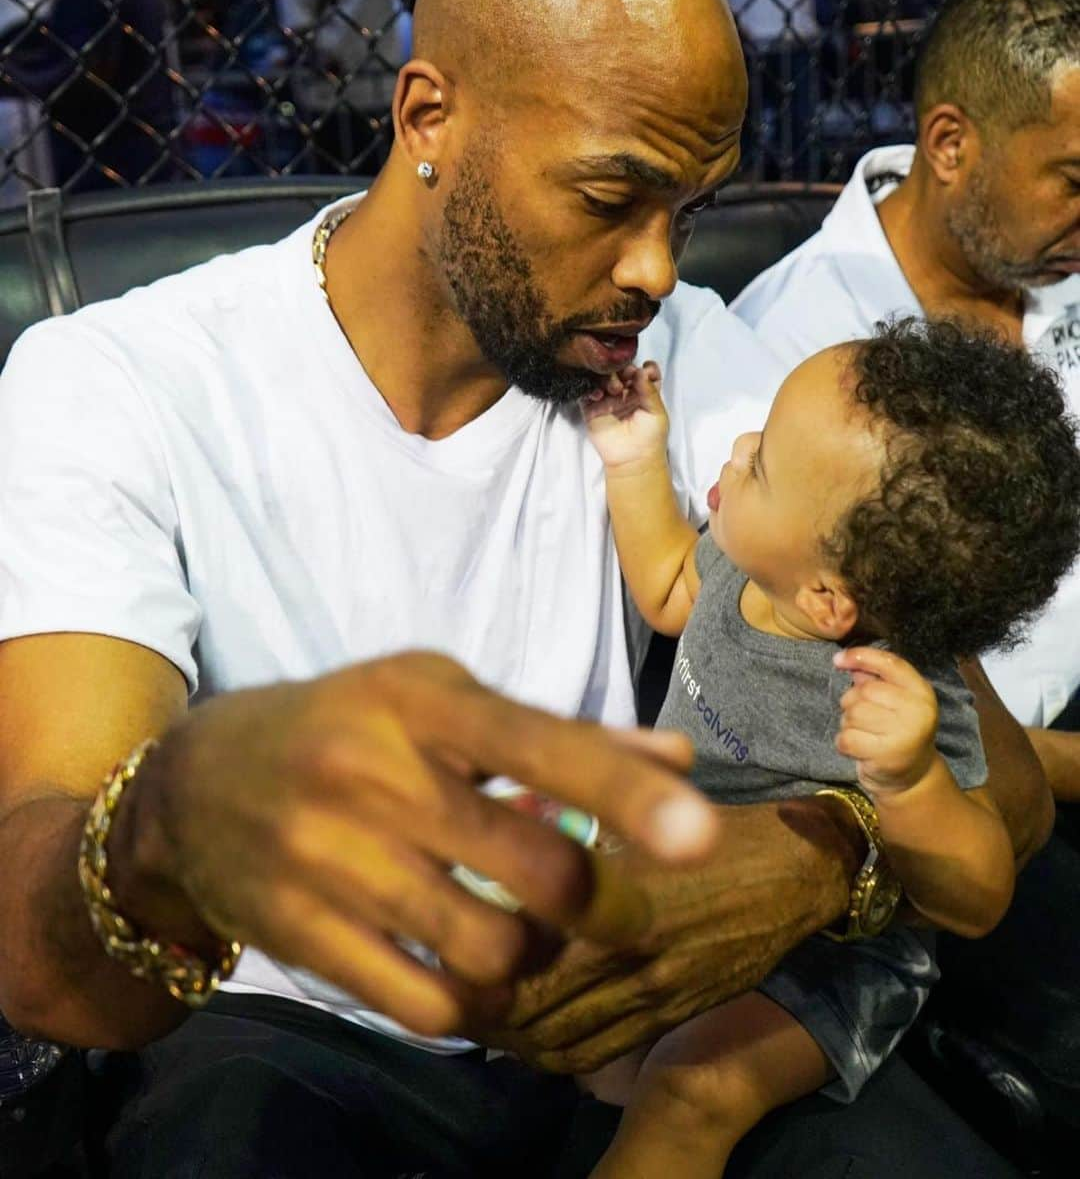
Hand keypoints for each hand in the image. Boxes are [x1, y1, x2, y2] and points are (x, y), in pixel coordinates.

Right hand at [126, 652, 717, 1040]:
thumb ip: (558, 733)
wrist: (191, 785)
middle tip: (610, 906)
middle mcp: (374, 775)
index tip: (700, 836)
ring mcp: (331, 860)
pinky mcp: (300, 935)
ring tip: (523, 933)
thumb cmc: (345, 726)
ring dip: (532, 955)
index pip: (538, 744)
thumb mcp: (436, 697)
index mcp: (419, 701)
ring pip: (491, 949)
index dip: (625, 791)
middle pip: (536, 870)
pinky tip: (460, 969)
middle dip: (600, 903)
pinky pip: (424, 1004)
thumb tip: (678, 757)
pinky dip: (466, 1003)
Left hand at [475, 798, 853, 1072]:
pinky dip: (555, 1052)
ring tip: (474, 1017)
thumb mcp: (638, 816)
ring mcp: (656, 998)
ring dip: (512, 1038)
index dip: (476, 960)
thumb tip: (508, 830)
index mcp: (620, 902)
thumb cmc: (708, 824)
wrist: (795, 871)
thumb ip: (575, 830)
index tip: (442, 941)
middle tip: (440, 988)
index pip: (527, 955)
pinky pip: (599, 1052)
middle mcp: (635, 961)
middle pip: (534, 1010)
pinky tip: (529, 1035)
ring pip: (562, 1041)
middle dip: (480, 1008)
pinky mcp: (672, 1017)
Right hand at [581, 362, 668, 469]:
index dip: (643, 368)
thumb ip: (650, 390)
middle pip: (620, 372)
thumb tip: (642, 369)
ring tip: (615, 388)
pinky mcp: (592, 410)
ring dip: (608, 379)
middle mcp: (625, 394)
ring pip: (603, 380)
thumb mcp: (657, 411)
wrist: (634, 460)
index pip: (641, 372)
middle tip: (626, 376)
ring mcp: (607, 401)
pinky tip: (599, 395)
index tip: (644, 370)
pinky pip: (587, 394)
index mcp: (642, 392)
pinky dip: (591, 390)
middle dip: (622, 370)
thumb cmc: (650, 438)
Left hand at [833, 647, 939, 796]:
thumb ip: (874, 679)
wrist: (912, 777)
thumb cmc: (897, 731)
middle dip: (852, 701)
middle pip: (865, 690)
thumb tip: (846, 660)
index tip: (837, 659)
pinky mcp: (887, 756)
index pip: (889, 663)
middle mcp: (917, 710)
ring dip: (848, 723)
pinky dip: (844, 743)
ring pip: (853, 713)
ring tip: (863, 733)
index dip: (861, 656)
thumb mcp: (894, 702)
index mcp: (921, 691)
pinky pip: (847, 738)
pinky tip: (858, 748)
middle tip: (862, 718)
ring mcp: (904, 734)